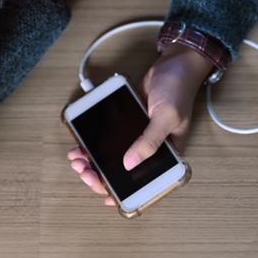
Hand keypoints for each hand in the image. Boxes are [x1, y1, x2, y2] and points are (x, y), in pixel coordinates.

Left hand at [68, 43, 211, 205]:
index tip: (103, 193)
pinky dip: (92, 144)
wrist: (173, 64)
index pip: (143, 182)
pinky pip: (106, 140)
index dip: (123, 192)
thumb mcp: (167, 117)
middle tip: (84, 171)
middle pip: (122, 174)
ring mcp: (136, 138)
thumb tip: (129, 163)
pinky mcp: (125, 126)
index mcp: (166, 155)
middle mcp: (150, 150)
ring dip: (93, 162)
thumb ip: (150, 141)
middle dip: (100, 176)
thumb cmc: (179, 90)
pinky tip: (80, 145)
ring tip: (78, 159)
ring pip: (111, 159)